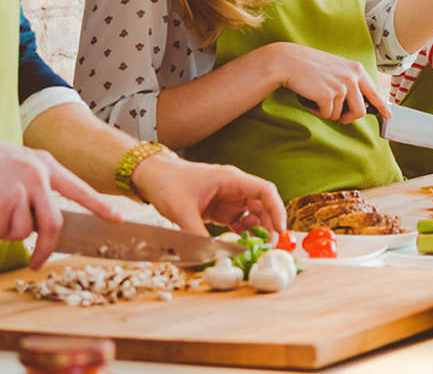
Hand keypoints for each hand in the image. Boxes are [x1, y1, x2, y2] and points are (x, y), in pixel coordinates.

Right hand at [0, 130, 125, 269]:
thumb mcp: (12, 162)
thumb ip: (32, 184)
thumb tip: (39, 218)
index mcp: (42, 163)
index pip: (78, 188)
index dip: (99, 206)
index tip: (118, 219)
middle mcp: (36, 175)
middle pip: (53, 223)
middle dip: (46, 248)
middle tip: (38, 261)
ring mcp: (19, 190)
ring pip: (21, 231)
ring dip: (4, 230)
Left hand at [131, 154, 286, 239]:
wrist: (151, 176)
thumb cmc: (167, 182)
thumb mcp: (181, 210)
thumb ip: (197, 234)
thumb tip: (209, 257)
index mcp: (231, 179)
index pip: (264, 191)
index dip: (277, 210)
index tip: (281, 230)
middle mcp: (234, 187)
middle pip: (263, 205)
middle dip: (269, 226)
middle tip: (269, 248)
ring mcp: (228, 198)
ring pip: (253, 215)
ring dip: (258, 231)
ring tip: (258, 250)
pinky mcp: (220, 208)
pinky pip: (239, 222)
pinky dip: (244, 234)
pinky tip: (244, 247)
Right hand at [272, 43, 390, 123]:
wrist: (289, 61)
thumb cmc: (311, 65)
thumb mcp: (337, 67)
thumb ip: (350, 80)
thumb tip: (358, 100)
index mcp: (357, 70)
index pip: (374, 92)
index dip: (382, 106)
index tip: (388, 115)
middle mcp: (352, 77)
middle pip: (361, 111)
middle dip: (349, 118)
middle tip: (339, 116)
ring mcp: (341, 87)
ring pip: (342, 115)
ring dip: (331, 114)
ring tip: (320, 102)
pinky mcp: (328, 96)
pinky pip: (328, 115)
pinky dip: (319, 112)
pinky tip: (312, 102)